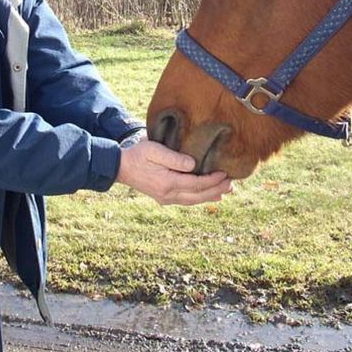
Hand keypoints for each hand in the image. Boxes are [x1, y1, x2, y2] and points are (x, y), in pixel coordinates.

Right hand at [116, 139, 232, 205]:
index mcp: (168, 183)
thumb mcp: (154, 150)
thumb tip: (193, 165)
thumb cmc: (138, 155)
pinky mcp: (163, 198)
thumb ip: (174, 158)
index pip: (197, 184)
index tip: (225, 174)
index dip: (213, 180)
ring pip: (193, 200)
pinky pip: (186, 200)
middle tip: (232, 185)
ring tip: (225, 192)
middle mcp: (168, 194)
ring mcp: (166, 198)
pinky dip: (199, 198)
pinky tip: (208, 196)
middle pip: (198, 195)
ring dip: (210, 196)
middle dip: (216, 190)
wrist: (120, 167)